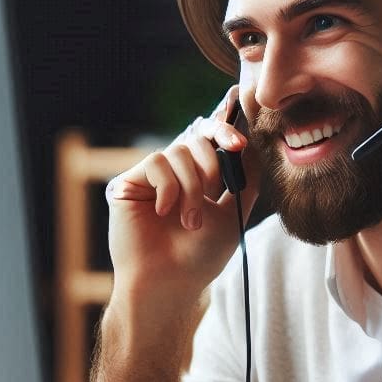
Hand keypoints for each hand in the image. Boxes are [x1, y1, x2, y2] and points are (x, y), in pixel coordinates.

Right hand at [104, 88, 261, 308]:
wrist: (171, 284)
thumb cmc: (200, 257)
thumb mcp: (234, 215)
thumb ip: (245, 180)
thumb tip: (253, 144)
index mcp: (200, 176)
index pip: (212, 137)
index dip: (225, 118)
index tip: (242, 97)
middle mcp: (176, 171)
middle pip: (198, 134)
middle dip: (217, 152)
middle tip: (224, 177)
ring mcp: (152, 176)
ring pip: (180, 150)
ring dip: (194, 186)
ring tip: (191, 220)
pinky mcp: (128, 182)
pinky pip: (157, 163)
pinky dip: (169, 187)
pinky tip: (166, 212)